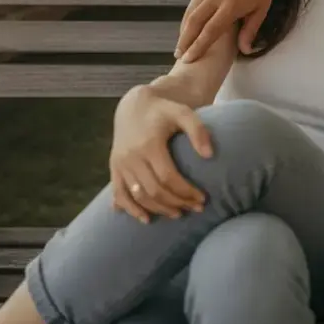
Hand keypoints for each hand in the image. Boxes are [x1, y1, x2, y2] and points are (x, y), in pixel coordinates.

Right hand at [109, 86, 213, 222]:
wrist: (134, 105)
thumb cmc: (164, 110)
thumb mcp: (184, 113)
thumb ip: (198, 131)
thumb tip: (209, 155)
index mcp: (149, 145)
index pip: (168, 178)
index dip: (185, 192)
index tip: (202, 198)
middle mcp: (131, 157)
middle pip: (154, 191)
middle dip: (176, 203)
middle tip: (195, 208)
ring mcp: (120, 164)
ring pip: (138, 196)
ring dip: (158, 209)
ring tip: (178, 213)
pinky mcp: (114, 167)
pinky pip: (119, 193)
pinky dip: (131, 209)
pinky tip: (145, 219)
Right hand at [175, 0, 279, 62]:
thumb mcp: (261, 9)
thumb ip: (250, 30)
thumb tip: (245, 51)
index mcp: (230, 6)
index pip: (210, 30)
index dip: (198, 46)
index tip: (189, 59)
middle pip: (194, 23)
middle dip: (185, 41)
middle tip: (179, 57)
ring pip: (190, 13)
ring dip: (183, 31)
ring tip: (180, 46)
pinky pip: (192, 4)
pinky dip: (186, 18)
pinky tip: (186, 28)